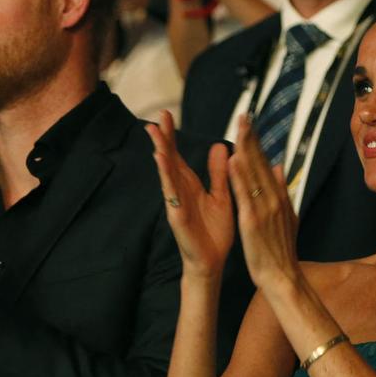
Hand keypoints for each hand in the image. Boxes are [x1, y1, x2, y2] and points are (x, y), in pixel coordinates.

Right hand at [146, 111, 233, 279]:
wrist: (213, 261)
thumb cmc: (214, 231)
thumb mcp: (221, 196)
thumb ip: (219, 173)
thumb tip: (222, 146)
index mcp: (190, 185)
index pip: (178, 155)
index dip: (171, 136)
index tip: (166, 115)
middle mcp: (179, 191)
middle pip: (169, 159)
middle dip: (163, 137)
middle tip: (158, 115)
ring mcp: (176, 202)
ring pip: (166, 173)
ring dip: (161, 152)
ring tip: (154, 133)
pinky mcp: (177, 215)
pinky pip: (171, 193)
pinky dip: (166, 176)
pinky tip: (161, 161)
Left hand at [226, 116, 301, 293]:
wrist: (283, 277)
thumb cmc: (280, 249)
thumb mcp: (287, 216)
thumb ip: (283, 190)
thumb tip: (282, 167)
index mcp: (278, 197)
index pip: (266, 164)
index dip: (257, 143)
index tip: (249, 124)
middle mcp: (274, 199)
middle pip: (261, 163)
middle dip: (252, 139)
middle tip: (243, 115)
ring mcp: (265, 209)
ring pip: (255, 174)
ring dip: (247, 150)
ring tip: (240, 129)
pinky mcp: (253, 221)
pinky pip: (245, 195)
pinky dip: (240, 177)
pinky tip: (234, 160)